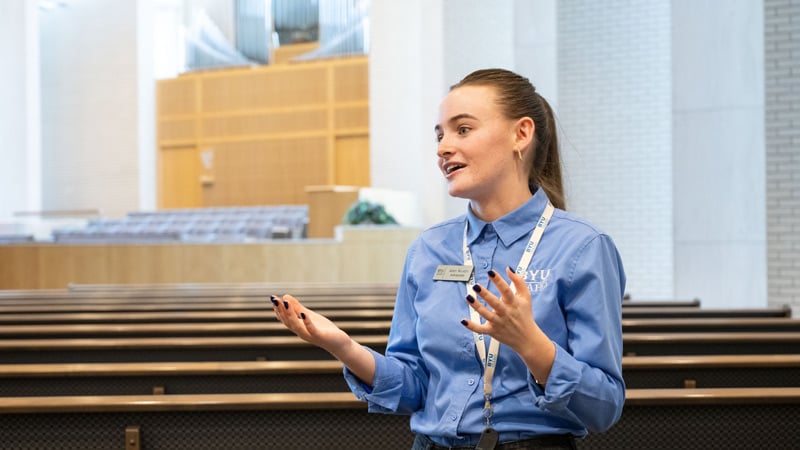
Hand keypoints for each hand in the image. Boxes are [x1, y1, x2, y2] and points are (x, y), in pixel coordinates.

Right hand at [270, 294, 351, 354]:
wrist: (339, 343)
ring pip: (296, 325)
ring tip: (285, 303)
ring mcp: (310, 335)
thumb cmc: (323, 329)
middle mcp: (301, 332)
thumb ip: (298, 308)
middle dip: (281, 310)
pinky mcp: (320, 336)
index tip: (273, 298)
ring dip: (290, 314)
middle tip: (274, 299)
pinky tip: (303, 313)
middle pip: (288, 321)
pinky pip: (311, 329)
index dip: (278, 309)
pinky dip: (306, 321)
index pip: (284, 318)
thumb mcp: (309, 316)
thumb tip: (285, 297)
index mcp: (298, 327)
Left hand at [462, 267, 555, 382]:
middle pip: (494, 302)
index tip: (490, 272)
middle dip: (485, 294)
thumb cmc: (525, 314)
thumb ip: (519, 281)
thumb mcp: (526, 297)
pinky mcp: (493, 331)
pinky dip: (472, 326)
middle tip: (476, 286)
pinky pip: (481, 330)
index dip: (498, 280)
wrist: (527, 338)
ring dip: (476, 306)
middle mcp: (505, 312)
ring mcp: (498, 322)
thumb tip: (508, 268)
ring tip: (468, 297)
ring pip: (486, 314)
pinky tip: (463, 320)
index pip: (506, 290)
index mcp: (513, 303)